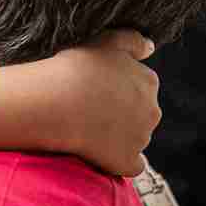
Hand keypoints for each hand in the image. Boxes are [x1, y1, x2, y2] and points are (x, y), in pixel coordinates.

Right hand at [48, 29, 159, 177]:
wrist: (53, 103)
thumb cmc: (74, 69)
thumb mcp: (105, 40)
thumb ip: (133, 40)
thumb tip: (150, 47)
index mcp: (148, 81)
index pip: (141, 86)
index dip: (117, 89)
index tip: (95, 90)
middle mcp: (152, 110)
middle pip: (141, 113)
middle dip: (122, 113)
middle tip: (90, 110)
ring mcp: (141, 138)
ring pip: (136, 137)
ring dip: (119, 136)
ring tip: (88, 130)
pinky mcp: (127, 161)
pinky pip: (131, 165)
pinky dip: (120, 161)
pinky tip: (101, 155)